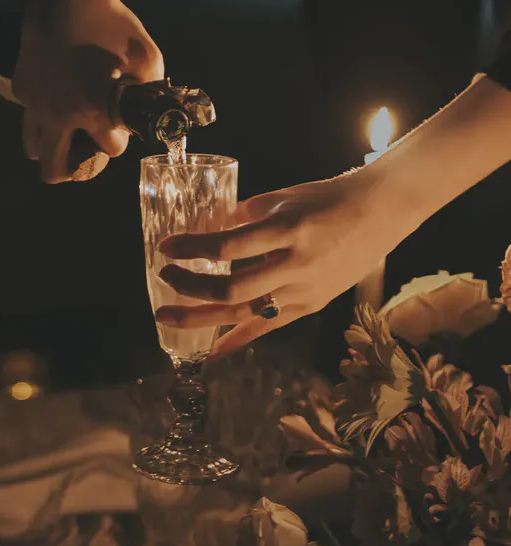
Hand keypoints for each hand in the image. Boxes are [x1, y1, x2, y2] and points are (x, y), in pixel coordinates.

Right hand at [12, 0, 163, 182]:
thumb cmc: (113, 23)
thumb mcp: (148, 58)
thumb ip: (152, 92)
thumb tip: (156, 108)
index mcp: (94, 111)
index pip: (112, 151)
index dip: (121, 140)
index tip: (122, 123)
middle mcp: (58, 113)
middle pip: (54, 171)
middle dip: (75, 169)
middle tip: (88, 152)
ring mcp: (34, 102)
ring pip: (34, 148)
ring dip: (53, 145)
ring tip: (69, 130)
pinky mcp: (20, 86)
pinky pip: (29, 113)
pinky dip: (43, 113)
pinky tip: (59, 93)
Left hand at [156, 170, 403, 356]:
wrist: (380, 213)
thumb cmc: (329, 197)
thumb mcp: (285, 196)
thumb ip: (247, 213)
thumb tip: (213, 227)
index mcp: (287, 229)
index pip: (228, 246)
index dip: (192, 249)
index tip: (166, 248)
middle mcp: (295, 264)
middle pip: (232, 287)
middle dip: (191, 287)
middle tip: (165, 280)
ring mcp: (305, 289)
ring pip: (245, 312)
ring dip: (202, 316)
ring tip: (168, 317)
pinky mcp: (312, 304)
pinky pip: (269, 326)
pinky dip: (239, 338)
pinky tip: (211, 349)